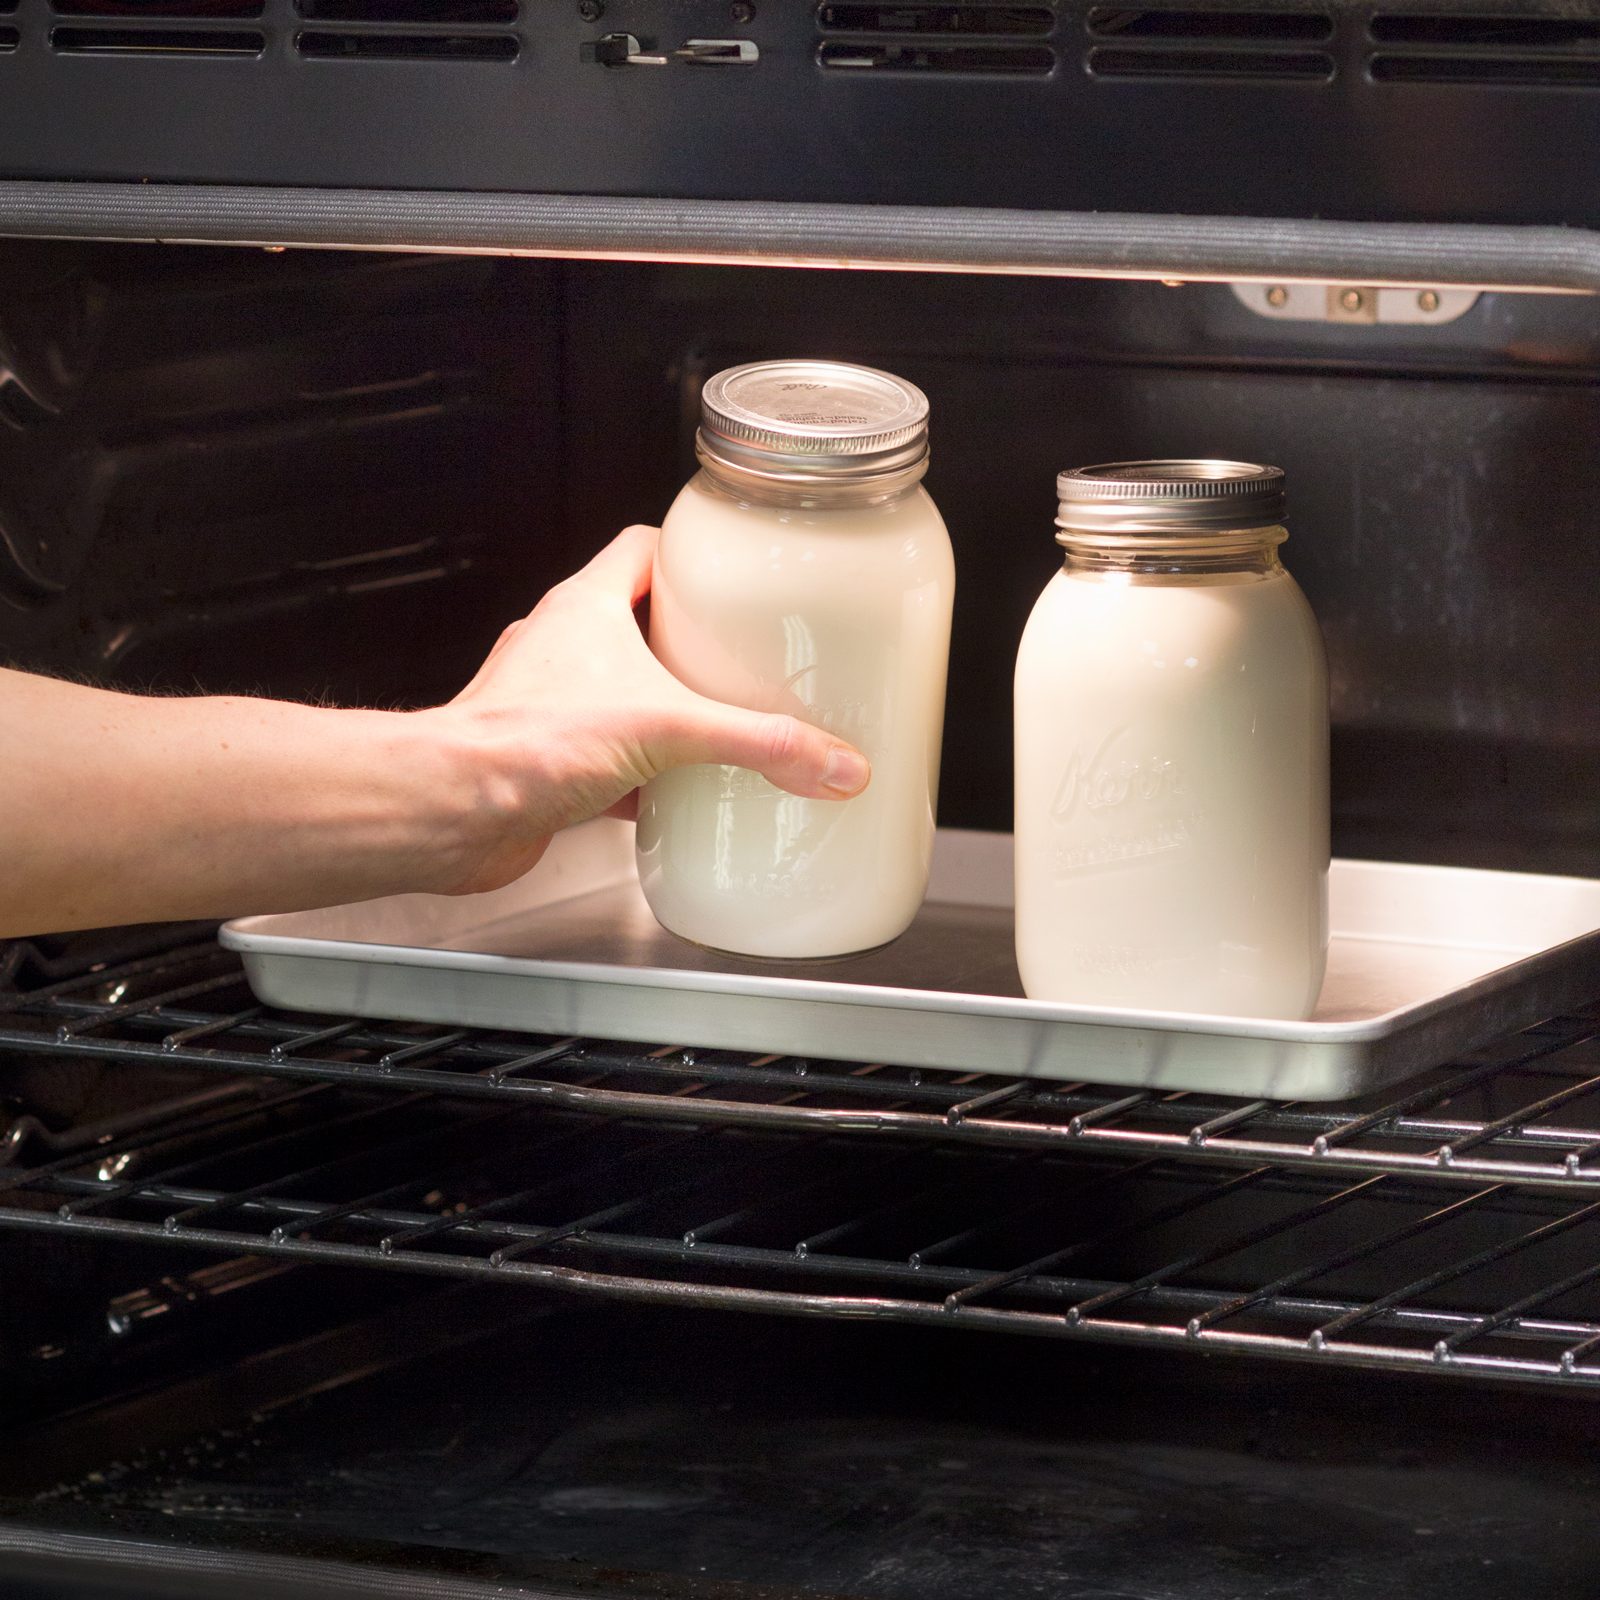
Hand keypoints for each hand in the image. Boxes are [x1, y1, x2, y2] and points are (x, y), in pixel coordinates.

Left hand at [428, 524, 871, 893]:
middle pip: (640, 621)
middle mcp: (564, 646)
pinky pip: (607, 754)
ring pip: (621, 690)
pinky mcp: (546, 758)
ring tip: (719, 724)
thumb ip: (761, 744)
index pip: (643, 548)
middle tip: (743, 658)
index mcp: (588, 607)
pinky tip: (676, 795)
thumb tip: (832, 761)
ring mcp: (551, 701)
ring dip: (666, 707)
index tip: (733, 569)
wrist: (456, 809)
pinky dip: (644, 772)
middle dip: (693, 642)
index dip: (690, 552)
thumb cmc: (523, 742)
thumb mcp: (671, 729)